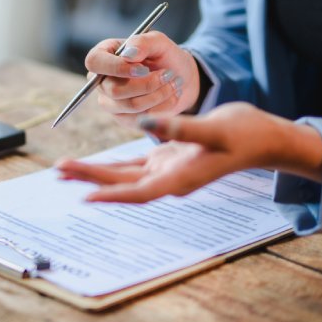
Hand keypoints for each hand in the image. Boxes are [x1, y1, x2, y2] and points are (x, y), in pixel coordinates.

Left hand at [55, 102, 321, 202]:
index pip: (139, 191)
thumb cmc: (244, 135)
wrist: (263, 137)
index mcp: (180, 178)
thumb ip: (180, 128)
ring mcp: (167, 170)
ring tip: (64, 170)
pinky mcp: (168, 158)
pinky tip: (93, 166)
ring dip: (94, 172)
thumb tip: (148, 123)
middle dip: (89, 179)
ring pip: (123, 174)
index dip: (112, 194)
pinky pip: (134, 164)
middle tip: (58, 173)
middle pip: (122, 183)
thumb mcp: (215, 129)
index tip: (85, 197)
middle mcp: (169, 179)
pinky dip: (113, 164)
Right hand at [84, 31, 201, 127]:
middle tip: (168, 74)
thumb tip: (128, 55)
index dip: (116, 67)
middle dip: (147, 84)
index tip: (143, 69)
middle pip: (114, 90)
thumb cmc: (164, 56)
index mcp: (103, 55)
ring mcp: (111, 102)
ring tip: (174, 83)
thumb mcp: (158, 42)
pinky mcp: (124, 118)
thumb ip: (142, 43)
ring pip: (131, 106)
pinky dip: (163, 107)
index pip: (95, 62)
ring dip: (159, 94)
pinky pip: (142, 118)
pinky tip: (172, 95)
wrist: (180, 77)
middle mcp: (102, 81)